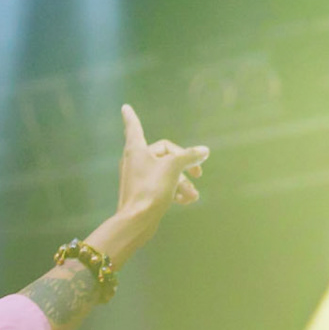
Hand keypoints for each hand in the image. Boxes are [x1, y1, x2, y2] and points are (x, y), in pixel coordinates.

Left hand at [100, 104, 207, 263]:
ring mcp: (137, 178)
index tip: (124, 107)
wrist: (136, 222)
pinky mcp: (142, 194)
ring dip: (182, 182)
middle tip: (199, 172)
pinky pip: (161, 186)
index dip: (131, 117)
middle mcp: (134, 161)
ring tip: (193, 195)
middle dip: (184, 163)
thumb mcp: (174, 168)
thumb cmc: (151, 190)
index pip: (134, 127)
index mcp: (136, 150)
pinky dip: (175, 191)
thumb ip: (190, 156)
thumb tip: (204, 150)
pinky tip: (188, 200)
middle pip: (164, 153)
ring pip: (166, 173)